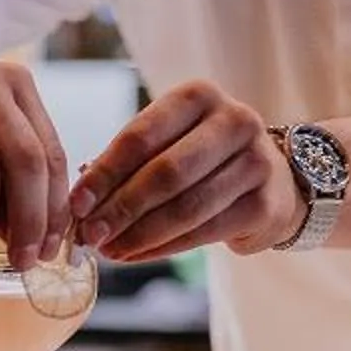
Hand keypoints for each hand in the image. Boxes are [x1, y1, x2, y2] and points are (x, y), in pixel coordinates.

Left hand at [70, 82, 305, 263]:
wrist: (274, 179)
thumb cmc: (202, 157)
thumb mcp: (168, 142)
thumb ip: (128, 164)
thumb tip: (80, 204)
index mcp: (199, 96)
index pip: (141, 136)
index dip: (105, 173)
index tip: (76, 204)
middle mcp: (234, 120)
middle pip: (165, 173)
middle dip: (121, 208)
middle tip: (90, 235)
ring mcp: (256, 162)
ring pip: (186, 207)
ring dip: (140, 234)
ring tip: (110, 250)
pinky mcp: (265, 203)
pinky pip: (205, 231)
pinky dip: (165, 247)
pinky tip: (138, 254)